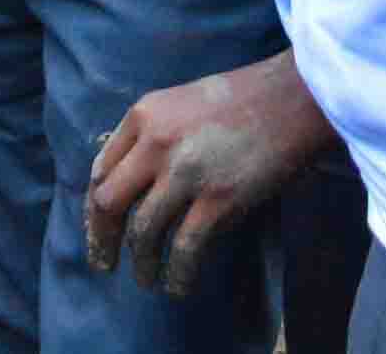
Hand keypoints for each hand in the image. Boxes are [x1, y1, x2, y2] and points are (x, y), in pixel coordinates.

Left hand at [83, 55, 333, 298]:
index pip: (100, 170)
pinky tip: (177, 286)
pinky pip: (185, 248)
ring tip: (145, 280)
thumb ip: (150, 136)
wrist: (291, 99)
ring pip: (143, 231)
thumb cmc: (240, 99)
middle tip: (104, 262)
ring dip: (141, 263)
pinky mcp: (218, 199)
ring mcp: (186, 173)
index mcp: (142, 116)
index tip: (98, 230)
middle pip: (110, 202)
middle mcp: (155, 143)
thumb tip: (130, 180)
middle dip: (102, 239)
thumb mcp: (178, 103)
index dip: (94, 208)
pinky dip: (177, 273)